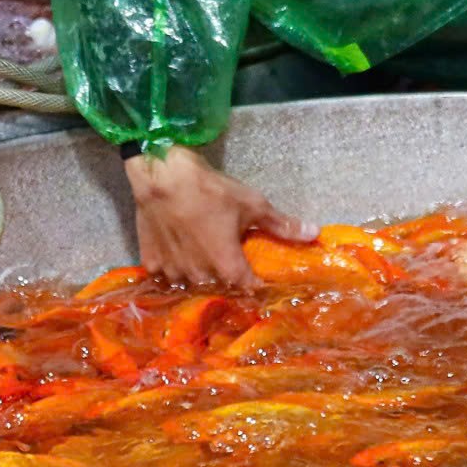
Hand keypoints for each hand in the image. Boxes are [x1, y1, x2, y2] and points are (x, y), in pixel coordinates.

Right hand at [127, 146, 314, 288]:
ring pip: (192, 286)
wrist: (162, 175)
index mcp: (228, 267)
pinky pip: (166, 278)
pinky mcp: (151, 263)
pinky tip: (181, 261)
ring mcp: (173, 273)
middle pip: (220, 291)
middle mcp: (200, 277)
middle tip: (235, 270)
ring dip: (203, 280)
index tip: (262, 282)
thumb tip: (315, 232)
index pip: (249, 291)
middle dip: (230, 285)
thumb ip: (282, 225)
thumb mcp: (252, 205)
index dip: (258, 288)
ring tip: (208, 265)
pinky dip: (175, 273)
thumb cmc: (210, 191)